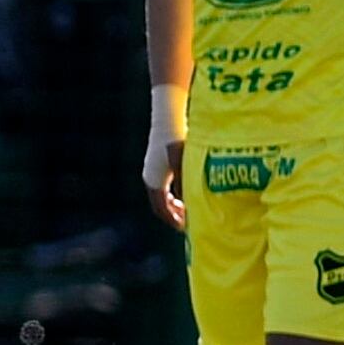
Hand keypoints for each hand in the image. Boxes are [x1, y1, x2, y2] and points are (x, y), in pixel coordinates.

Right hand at [142, 83, 187, 230]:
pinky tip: (188, 192)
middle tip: (191, 223)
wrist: (169, 114)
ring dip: (175, 205)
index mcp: (154, 182)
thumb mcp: (186, 165)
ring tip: (191, 210)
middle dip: (175, 216)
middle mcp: (150, 177)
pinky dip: (174, 195)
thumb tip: (193, 208)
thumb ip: (188, 187)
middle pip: (160, 205)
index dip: (175, 222)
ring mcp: (152, 170)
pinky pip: (164, 186)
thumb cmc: (179, 139)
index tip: (189, 229)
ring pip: (161, 196)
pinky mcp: (157, 162)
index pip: (162, 211)